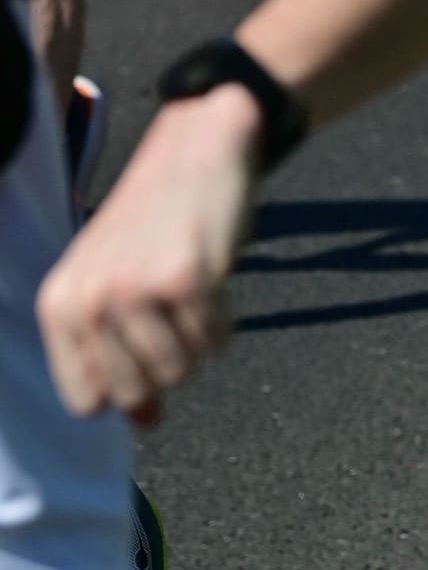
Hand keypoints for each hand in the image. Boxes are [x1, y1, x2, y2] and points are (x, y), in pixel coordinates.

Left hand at [36, 89, 261, 422]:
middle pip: (136, 393)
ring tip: (193, 297)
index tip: (143, 356)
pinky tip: (215, 284)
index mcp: (60, 304)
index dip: (125, 389)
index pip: (86, 400)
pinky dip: (225, 324)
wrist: (197, 146)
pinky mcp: (186, 280)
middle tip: (173, 317)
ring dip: (197, 344)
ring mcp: (136, 290)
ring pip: (179, 372)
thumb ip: (116, 354)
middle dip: (165, 368)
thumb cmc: (154, 220)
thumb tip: (145, 423)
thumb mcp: (115, 283)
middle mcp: (90, 300)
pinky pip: (215, 342)